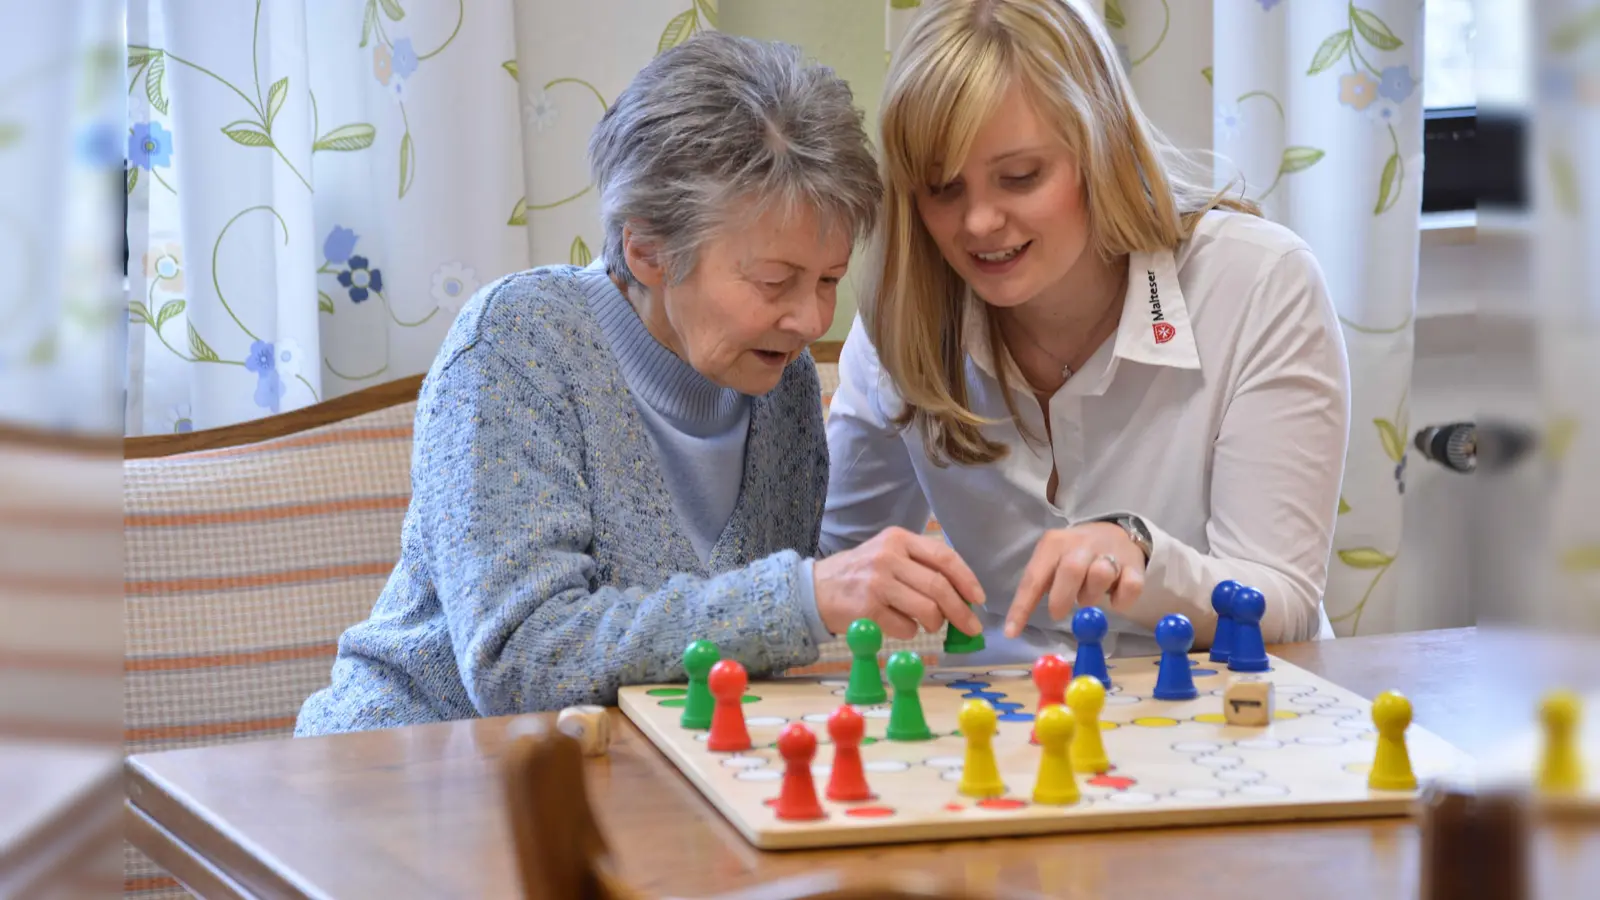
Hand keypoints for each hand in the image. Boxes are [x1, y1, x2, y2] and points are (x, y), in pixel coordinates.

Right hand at [813, 526, 985, 640]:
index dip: (967, 579)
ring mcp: (877, 583)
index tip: (978, 598)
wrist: (815, 590)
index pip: (944, 557)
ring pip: (927, 610)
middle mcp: (888, 557)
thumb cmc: (860, 574)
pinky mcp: (868, 610)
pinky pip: (906, 628)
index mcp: (898, 539)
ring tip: (929, 624)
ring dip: (936, 623)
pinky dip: (910, 632)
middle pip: (939, 587)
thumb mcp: (888, 555)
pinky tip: (897, 624)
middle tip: (971, 627)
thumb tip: (963, 595)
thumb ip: (921, 566)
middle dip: (961, 611)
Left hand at [1004, 522, 1145, 637]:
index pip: (1034, 577)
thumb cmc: (1075, 555)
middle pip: (1071, 570)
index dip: (1022, 607)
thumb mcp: (1053, 560)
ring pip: (1101, 574)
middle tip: (1058, 612)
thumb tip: (1019, 624)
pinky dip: (1121, 600)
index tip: (1012, 632)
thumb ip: (1041, 584)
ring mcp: (1110, 552)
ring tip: (1089, 596)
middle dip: (1062, 598)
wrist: (1115, 533)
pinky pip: (1130, 586)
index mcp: (1054, 544)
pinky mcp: (1134, 565)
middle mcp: (1081, 544)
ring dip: (1092, 595)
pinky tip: (1115, 599)